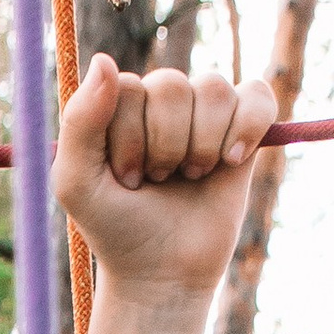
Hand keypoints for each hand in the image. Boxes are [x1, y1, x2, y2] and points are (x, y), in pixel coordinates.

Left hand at [52, 56, 274, 305]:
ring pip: (213, 89)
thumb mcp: (77, 183)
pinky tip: (230, 162)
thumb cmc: (116, 229)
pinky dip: (247, 127)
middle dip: (165, 146)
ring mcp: (204, 112)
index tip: (125, 180)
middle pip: (171, 86)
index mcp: (119, 105)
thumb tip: (104, 58)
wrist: (163, 274)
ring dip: (201, 146)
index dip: (129, 139)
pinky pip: (256, 94)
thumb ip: (79, 122)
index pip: (128, 88)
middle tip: (157, 181)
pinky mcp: (243, 128)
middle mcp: (161, 100)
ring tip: (188, 178)